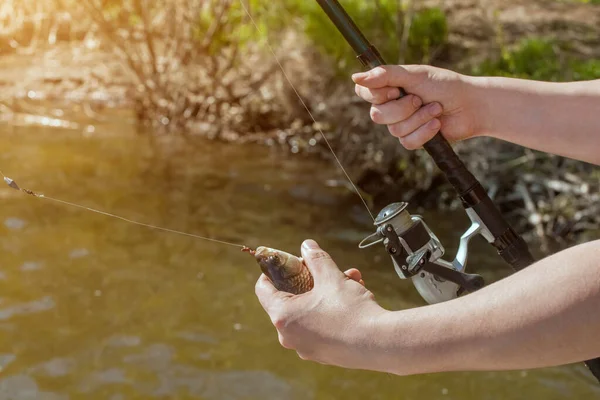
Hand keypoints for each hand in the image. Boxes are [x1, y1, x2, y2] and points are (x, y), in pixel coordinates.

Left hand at [255, 239, 387, 370]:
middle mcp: (289, 336)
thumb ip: (315, 259)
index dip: (273, 271)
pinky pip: (322, 326)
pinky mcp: (323, 354)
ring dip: (328, 291)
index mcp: (282, 316)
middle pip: (292, 298)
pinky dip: (333, 310)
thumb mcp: (331, 277)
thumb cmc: (350, 310)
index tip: (287, 262)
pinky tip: (355, 295)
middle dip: (311, 279)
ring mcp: (306, 348)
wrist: (380, 343)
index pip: (263, 289)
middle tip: (326, 268)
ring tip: (351, 277)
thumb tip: (307, 246)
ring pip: (311, 311)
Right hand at [352, 65, 479, 149]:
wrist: (470, 105)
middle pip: (377, 115)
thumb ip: (386, 75)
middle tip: (420, 99)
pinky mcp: (413, 139)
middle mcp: (391, 106)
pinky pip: (407, 142)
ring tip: (436, 109)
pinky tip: (437, 124)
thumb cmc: (444, 85)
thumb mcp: (414, 75)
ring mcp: (401, 124)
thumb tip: (355, 77)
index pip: (364, 92)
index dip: (376, 95)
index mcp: (389, 88)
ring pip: (394, 130)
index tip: (395, 90)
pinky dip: (425, 132)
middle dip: (403, 108)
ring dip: (419, 118)